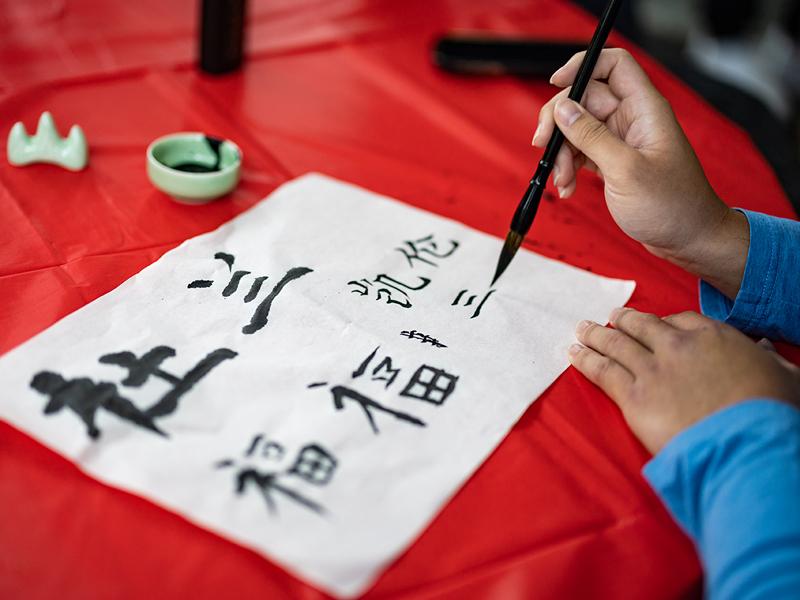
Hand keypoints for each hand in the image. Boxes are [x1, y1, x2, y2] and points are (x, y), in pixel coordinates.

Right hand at [534, 49, 748, 298]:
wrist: (688, 239)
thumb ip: (591, 136)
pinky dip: (570, 167)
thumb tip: (563, 108)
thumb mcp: (625, 170)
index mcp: (644, 110)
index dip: (582, 66)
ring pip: (578, 128)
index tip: (555, 84)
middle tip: (544, 146)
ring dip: (562, 151)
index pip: (613, 65)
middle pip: (585, 99)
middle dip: (560, 122)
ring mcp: (622, 141)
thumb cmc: (671, 206)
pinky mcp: (614, 161)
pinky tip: (568, 187)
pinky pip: (582, 152)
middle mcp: (633, 120)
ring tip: (562, 179)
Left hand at [568, 308, 799, 453]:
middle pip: (641, 326)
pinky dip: (585, 360)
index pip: (681, 320)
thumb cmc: (770, 414)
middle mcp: (678, 347)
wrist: (746, 443)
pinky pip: (602, 372)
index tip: (654, 324)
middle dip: (623, 320)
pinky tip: (573, 353)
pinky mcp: (634, 397)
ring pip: (616, 345)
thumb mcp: (783, 376)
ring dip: (596, 335)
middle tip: (610, 317)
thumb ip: (766, 359)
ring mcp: (653, 370)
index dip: (663, 322)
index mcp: (714, 337)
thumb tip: (761, 351)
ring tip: (581, 329)